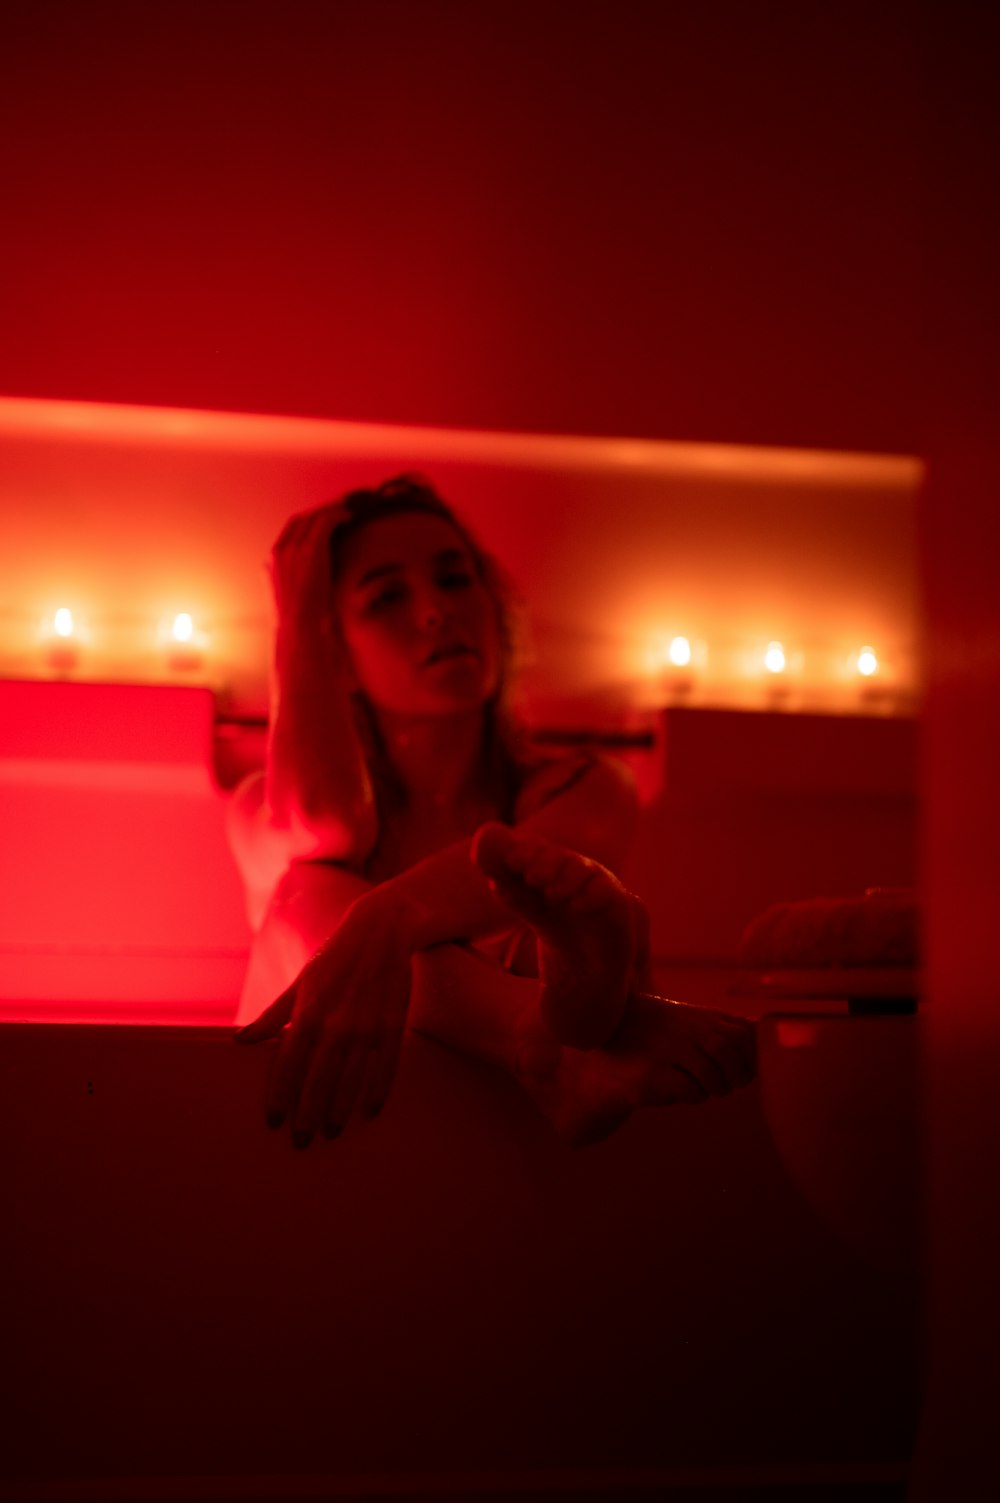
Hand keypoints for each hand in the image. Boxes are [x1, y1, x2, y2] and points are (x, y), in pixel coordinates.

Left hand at [233, 890, 426, 1145]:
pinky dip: (377, 1091)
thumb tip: (240, 1041)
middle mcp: (336, 1023)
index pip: (287, 1065)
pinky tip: (369, 1111)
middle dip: (307, 1115)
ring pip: (350, 1080)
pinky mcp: (393, 1025)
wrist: (382, 929)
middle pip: (317, 1081)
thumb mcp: (301, 983)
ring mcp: (366, 1026)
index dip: (279, 1096)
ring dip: (339, 1110)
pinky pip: (386, 1067)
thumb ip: (273, 1015)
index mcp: (308, 1013)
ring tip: (331, 1132)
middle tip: (301, 1142)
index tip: (274, 1122)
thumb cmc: (335, 957)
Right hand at [267, 503, 344, 635]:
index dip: (308, 523)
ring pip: (313, 516)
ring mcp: (292, 549)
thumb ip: (300, 589)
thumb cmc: (302, 626)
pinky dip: (338, 515)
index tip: (325, 522)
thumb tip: (313, 590)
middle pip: (300, 520)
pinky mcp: (309, 549)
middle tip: (339, 509)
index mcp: (272, 565)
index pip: (288, 533)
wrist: (300, 632)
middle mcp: (279, 552)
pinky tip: (350, 516)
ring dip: (331, 510)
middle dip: (320, 512)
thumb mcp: (295, 604)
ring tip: (348, 510)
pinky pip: (325, 521)